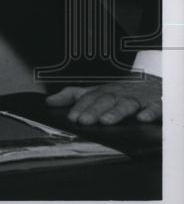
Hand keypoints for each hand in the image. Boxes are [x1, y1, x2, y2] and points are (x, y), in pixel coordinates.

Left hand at [45, 76, 161, 124]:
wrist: (150, 82)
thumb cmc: (117, 91)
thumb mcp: (93, 91)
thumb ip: (72, 96)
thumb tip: (48, 102)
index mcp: (103, 92)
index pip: (89, 99)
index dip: (80, 107)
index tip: (72, 118)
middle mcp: (118, 94)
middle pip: (105, 101)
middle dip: (94, 111)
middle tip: (84, 121)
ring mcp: (137, 98)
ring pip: (126, 104)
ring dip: (116, 112)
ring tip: (106, 121)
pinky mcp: (155, 103)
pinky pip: (154, 107)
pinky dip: (149, 112)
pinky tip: (142, 119)